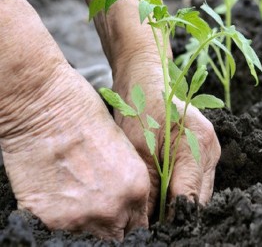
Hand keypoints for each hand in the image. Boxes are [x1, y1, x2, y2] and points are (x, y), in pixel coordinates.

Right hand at [1, 60, 149, 239]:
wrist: (45, 106)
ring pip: (87, 238)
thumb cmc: (85, 117)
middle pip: (116, 237)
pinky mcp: (49, 219)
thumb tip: (125, 205)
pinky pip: (56, 232)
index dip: (128, 223)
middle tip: (97, 210)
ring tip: (74, 198)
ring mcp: (80, 217)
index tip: (120, 220)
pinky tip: (55, 195)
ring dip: (83, 224)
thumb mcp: (123, 149)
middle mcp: (113, 208)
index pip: (138, 226)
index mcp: (137, 189)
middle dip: (109, 228)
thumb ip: (128, 184)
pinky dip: (56, 219)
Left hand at [113, 60, 220, 217]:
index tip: (153, 231)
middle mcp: (211, 149)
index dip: (172, 218)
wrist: (147, 80)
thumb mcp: (138, 149)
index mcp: (198, 143)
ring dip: (179, 204)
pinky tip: (163, 195)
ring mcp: (211, 151)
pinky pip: (196, 181)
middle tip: (152, 224)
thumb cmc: (140, 107)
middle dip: (177, 214)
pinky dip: (180, 191)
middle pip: (199, 198)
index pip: (190, 196)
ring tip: (155, 213)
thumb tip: (148, 222)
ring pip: (199, 192)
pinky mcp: (204, 153)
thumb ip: (148, 186)